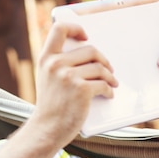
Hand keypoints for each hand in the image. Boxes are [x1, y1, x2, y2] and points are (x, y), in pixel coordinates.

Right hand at [32, 21, 117, 144]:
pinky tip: (108, 95)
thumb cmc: (50, 106)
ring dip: (109, 76)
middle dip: (103, 60)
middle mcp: (55, 64)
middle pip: (90, 49)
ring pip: (99, 68)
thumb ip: (58, 63)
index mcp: (46, 58)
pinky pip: (103, 84)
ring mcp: (68, 76)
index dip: (76, 28)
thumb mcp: (46, 78)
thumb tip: (86, 54)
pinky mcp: (81, 90)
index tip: (85, 37)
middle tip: (108, 68)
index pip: (59, 29)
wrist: (46, 129)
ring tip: (112, 83)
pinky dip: (109, 90)